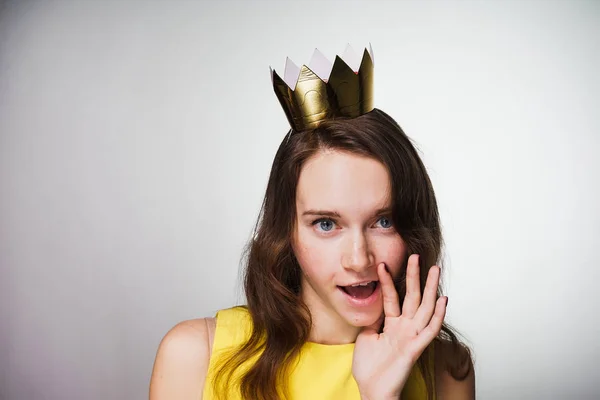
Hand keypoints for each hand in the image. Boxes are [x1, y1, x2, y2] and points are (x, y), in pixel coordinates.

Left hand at [352, 254, 446, 399]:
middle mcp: (405, 327)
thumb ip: (373, 320)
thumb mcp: (366, 336)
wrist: (372, 389)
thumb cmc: (369, 367)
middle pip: (412, 297)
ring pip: (424, 308)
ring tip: (435, 270)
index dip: (388, 281)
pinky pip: (429, 330)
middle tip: (416, 256)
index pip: (392, 297)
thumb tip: (374, 304)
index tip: (382, 263)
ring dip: (430, 289)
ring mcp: (412, 336)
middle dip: (414, 277)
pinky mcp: (416, 348)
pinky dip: (437, 315)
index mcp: (392, 324)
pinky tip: (443, 300)